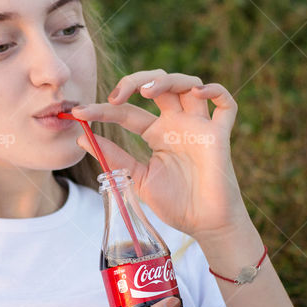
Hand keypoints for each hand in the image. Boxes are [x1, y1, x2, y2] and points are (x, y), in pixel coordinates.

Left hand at [71, 69, 251, 243]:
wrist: (204, 225)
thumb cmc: (174, 203)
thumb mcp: (136, 178)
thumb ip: (114, 157)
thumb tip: (80, 138)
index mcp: (156, 133)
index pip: (127, 111)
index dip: (103, 109)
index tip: (80, 113)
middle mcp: (176, 124)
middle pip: (159, 85)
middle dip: (136, 80)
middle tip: (115, 96)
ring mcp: (199, 127)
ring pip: (189, 84)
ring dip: (168, 80)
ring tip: (147, 92)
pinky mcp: (220, 135)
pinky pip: (226, 104)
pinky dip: (215, 91)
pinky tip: (197, 93)